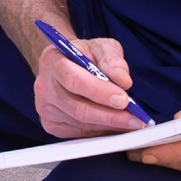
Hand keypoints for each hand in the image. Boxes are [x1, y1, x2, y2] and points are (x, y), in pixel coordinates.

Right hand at [30, 27, 146, 138]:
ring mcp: (45, 107)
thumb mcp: (101, 47)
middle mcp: (44, 86)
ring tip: (131, 123)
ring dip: (109, 126)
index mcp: (52, 61)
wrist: (65, 64)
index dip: (100, 92)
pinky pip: (78, 133)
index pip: (74, 80)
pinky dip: (100, 132)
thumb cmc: (84, 55)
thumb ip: (113, 60)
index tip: (124, 99)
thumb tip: (124, 81)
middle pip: (77, 108)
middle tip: (136, 119)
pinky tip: (114, 126)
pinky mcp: (51, 124)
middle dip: (110, 116)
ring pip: (80, 124)